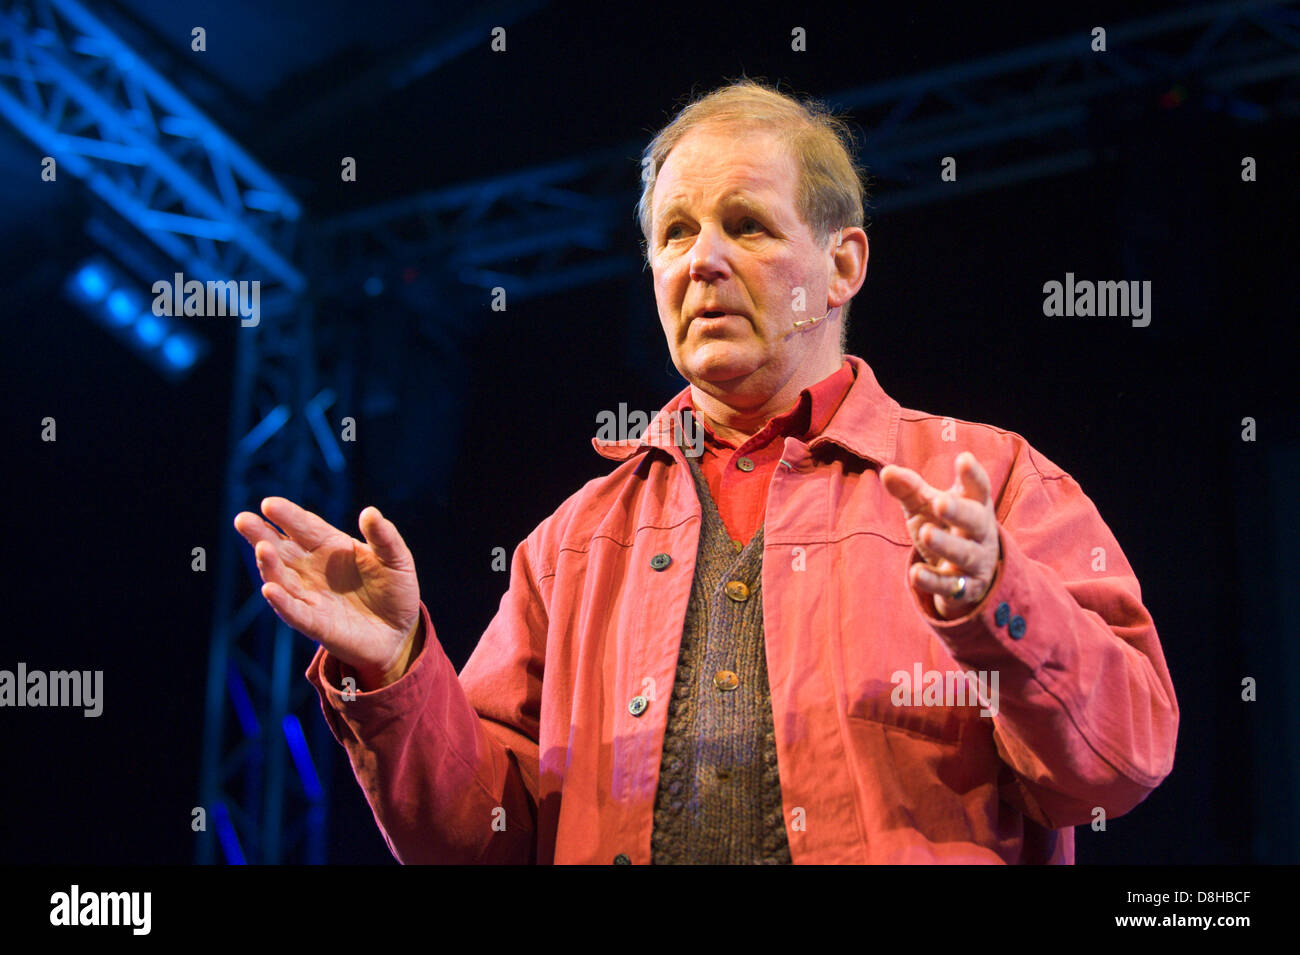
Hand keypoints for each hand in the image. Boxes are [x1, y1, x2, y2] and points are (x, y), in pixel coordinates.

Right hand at [233, 498, 421, 686]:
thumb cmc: (395, 590)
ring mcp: (311, 597)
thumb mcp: (397, 559)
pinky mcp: (315, 624)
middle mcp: (312, 570)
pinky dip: (281, 602)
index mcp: (330, 547)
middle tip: (243, 519)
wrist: (399, 631)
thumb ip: (384, 537)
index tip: (269, 503)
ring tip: (261, 548)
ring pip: (282, 579)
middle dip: (261, 534)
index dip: (288, 516)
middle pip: (282, 549)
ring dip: (269, 565)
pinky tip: (269, 589)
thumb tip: (370, 512)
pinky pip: (294, 612)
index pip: (305, 527)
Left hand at [880, 452, 999, 618]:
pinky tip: (915, 574)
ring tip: (926, 533)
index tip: (963, 459)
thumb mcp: (926, 506)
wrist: (969, 574)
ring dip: (946, 544)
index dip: (972, 475)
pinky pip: (949, 586)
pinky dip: (932, 581)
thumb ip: (910, 488)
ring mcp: (975, 561)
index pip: (978, 488)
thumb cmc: (945, 526)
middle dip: (959, 511)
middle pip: (975, 520)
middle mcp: (980, 532)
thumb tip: (886, 470)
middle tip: (940, 502)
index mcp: (975, 505)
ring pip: (964, 553)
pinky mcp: (964, 588)